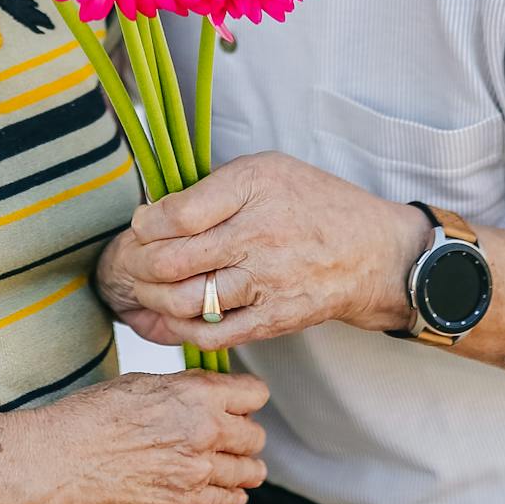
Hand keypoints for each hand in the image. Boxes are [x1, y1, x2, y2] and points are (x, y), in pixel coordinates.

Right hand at [27, 369, 269, 503]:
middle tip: (230, 434)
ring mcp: (198, 474)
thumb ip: (185, 389)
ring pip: (250, 472)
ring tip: (232, 464)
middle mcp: (206, 434)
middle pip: (256, 436)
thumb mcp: (143, 383)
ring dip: (243, 467)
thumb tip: (208, 393)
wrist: (63, 460)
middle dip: (245, 433)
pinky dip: (229, 495)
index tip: (241, 401)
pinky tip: (219, 488)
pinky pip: (228, 503)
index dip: (247, 396)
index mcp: (197, 396)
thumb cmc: (93, 416)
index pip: (255, 393)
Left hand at [95, 151, 425, 349]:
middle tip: (130, 262)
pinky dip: (182, 328)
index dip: (146, 223)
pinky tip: (172, 316)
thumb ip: (214, 187)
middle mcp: (258, 235)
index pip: (177, 213)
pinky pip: (213, 333)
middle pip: (173, 260)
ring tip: (145, 289)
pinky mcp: (272, 319)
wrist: (373, 253)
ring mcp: (266, 281)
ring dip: (153, 298)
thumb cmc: (314, 203)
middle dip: (137, 264)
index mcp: (254, 188)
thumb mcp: (267, 170)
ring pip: (187, 300)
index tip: (141, 224)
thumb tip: (156, 212)